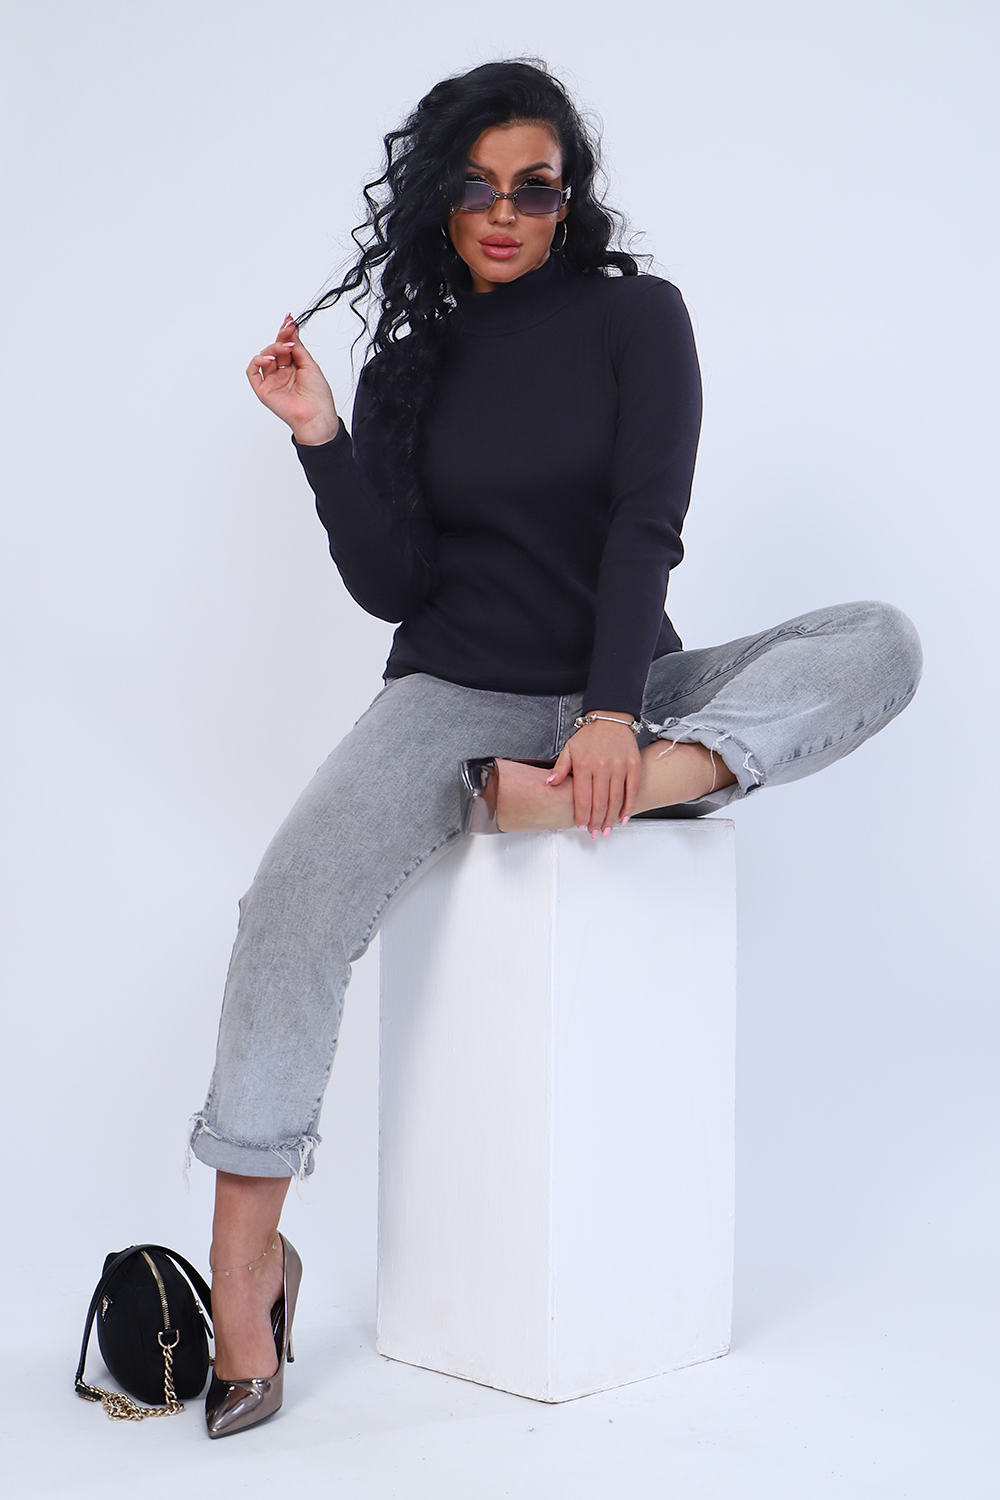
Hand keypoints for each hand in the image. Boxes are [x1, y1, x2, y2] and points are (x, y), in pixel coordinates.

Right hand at [246, 315, 339, 445]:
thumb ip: (298, 347)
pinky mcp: (263, 390)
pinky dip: (258, 361)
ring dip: (273, 348)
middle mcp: (282, 373)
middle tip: (288, 329)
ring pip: (264, 357)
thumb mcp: (310, 365)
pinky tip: (269, 358)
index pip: (286, 345)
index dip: (286, 332)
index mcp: (294, 367)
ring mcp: (272, 381)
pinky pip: (253, 372)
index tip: (289, 320)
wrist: (316, 415)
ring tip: (285, 348)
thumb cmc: (318, 396)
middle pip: (275, 349)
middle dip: (281, 337)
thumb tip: (291, 330)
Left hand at [546, 714, 641, 835]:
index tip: (581, 826)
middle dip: (596, 822)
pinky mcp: (633, 765)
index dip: (582, 815)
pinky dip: (628, 806)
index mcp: (584, 764)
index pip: (583, 798)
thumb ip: (560, 768)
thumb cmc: (589, 736)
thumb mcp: (569, 749)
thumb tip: (550, 783)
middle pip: (599, 802)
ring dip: (611, 819)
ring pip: (616, 800)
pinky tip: (623, 818)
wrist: (611, 718)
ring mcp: (619, 766)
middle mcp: (602, 766)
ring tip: (606, 830)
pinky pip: (632, 790)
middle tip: (594, 833)